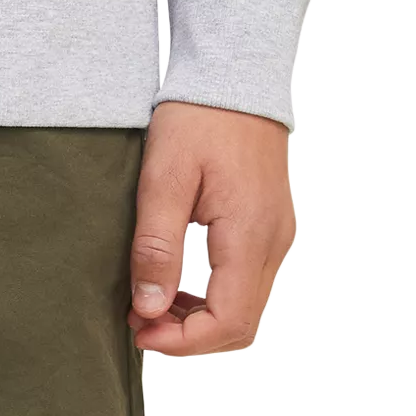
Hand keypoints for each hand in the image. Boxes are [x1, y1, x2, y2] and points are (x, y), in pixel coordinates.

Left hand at [128, 103, 295, 357]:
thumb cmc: (198, 117)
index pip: (229, 321)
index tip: (140, 330)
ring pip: (244, 310)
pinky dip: (210, 299)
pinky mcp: (269, 228)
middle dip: (188, 336)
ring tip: (149, 303)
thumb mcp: (163, 179)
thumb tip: (151, 309)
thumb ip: (157, 247)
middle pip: (241, 326)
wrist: (234, 73)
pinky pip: (246, 285)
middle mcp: (275, 242)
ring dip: (197, 320)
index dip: (183, 342)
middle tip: (139, 319)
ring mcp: (277, 236)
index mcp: (251, 234)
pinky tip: (174, 285)